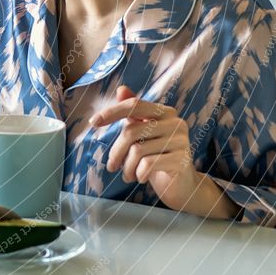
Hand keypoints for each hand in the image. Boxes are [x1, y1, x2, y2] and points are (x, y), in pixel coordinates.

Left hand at [90, 85, 238, 218]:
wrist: (182, 185)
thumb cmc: (158, 156)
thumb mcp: (143, 134)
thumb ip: (134, 113)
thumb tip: (121, 89)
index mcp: (165, 112)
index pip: (134, 105)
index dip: (112, 112)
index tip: (93, 122)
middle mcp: (176, 123)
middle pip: (132, 131)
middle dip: (117, 152)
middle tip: (112, 166)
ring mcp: (180, 141)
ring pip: (137, 151)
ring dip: (127, 167)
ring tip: (128, 175)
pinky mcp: (181, 160)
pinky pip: (147, 165)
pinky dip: (138, 174)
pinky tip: (140, 178)